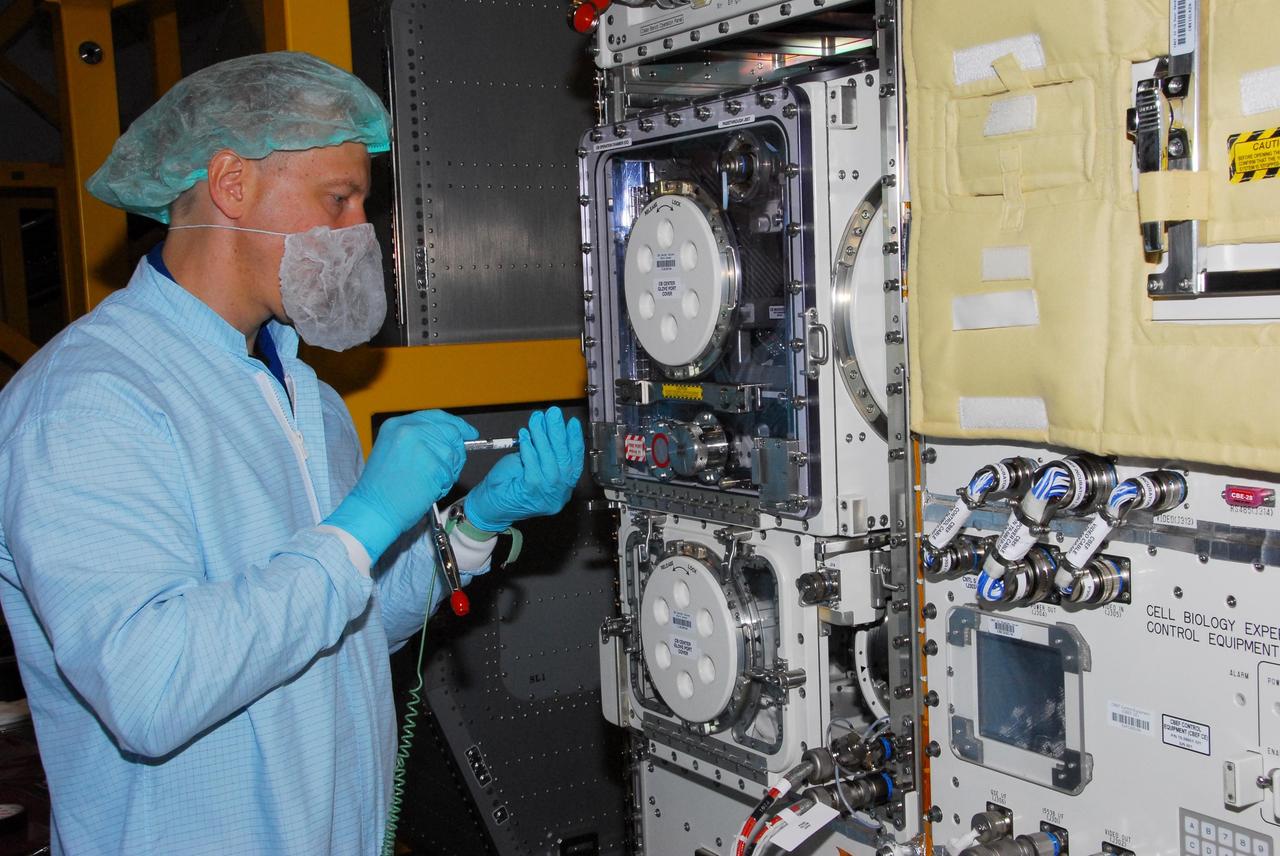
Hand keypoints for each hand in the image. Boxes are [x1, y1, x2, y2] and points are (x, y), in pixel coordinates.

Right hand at [326, 410, 477, 561]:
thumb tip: (444, 439)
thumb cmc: (379, 490)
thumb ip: (416, 441)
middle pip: (451, 432)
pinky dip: (444, 485)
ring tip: (426, 483)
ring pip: (453, 454)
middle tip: (449, 466)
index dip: (456, 424)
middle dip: (456, 450)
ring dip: (447, 472)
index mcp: (396, 425)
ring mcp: (423, 447)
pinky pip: (451, 474)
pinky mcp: (433, 465)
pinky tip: (427, 490)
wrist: (373, 510)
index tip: (468, 431)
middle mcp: (410, 430)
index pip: (436, 417)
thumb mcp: (391, 451)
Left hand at [463, 407, 584, 531]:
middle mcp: (558, 494)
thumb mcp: (529, 464)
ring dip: (543, 438)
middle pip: (564, 460)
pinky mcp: (530, 493)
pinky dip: (530, 450)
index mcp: (562, 487)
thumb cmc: (507, 486)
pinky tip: (526, 437)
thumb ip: (542, 452)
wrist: (489, 507)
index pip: (574, 462)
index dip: (574, 441)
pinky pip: (534, 468)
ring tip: (537, 421)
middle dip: (559, 434)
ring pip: (550, 463)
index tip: (571, 423)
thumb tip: (546, 427)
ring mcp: (546, 496)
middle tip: (553, 415)